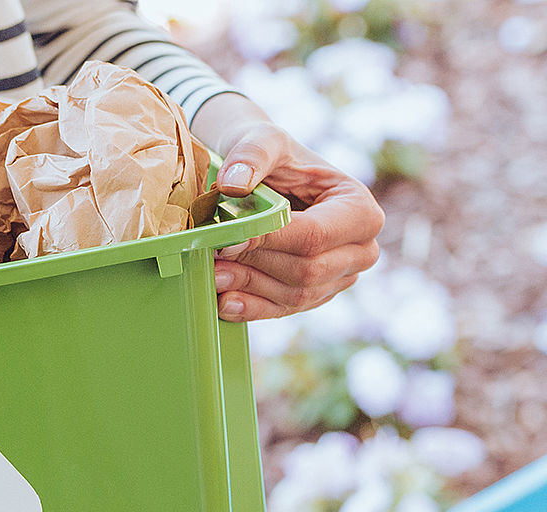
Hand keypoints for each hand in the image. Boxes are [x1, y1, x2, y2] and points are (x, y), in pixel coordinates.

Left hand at [212, 121, 383, 320]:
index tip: (227, 240)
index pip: (315, 236)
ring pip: (295, 295)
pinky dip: (253, 308)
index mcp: (360, 209)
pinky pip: (284, 310)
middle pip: (307, 270)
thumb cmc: (272, 156)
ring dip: (249, 288)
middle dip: (256, 266)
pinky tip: (224, 303)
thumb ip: (252, 155)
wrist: (266, 176)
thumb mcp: (264, 140)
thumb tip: (233, 183)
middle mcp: (361, 249)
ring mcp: (340, 277)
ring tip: (211, 275)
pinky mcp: (315, 295)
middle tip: (212, 257)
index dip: (270, 241)